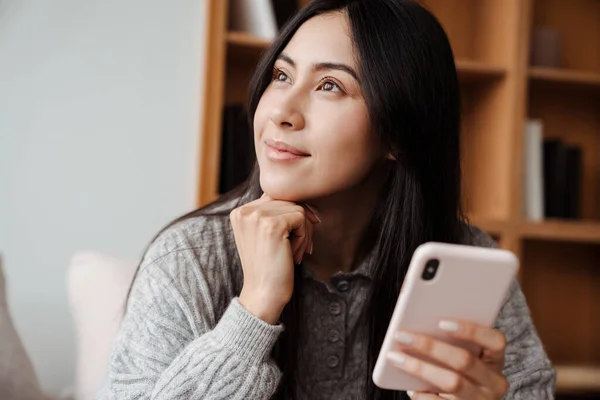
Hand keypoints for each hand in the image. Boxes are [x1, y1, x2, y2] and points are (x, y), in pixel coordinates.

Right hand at [231, 194, 319, 324]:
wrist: (263, 295)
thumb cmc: (269, 268)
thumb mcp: (264, 235)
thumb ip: (273, 213)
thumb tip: (303, 197)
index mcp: (240, 212)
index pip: (275, 197)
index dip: (291, 214)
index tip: (296, 236)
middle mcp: (244, 210)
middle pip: (287, 200)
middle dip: (300, 223)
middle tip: (300, 248)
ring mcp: (257, 216)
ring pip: (297, 208)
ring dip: (303, 231)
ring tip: (295, 252)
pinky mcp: (272, 225)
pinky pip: (301, 218)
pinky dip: (303, 237)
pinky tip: (293, 254)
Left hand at [387, 320, 508, 398]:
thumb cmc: (456, 370)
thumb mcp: (462, 353)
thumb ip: (446, 333)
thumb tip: (414, 304)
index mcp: (494, 360)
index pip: (495, 341)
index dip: (471, 330)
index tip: (441, 322)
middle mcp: (493, 382)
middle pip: (464, 360)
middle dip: (430, 345)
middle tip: (402, 335)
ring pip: (452, 382)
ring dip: (419, 368)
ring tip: (395, 357)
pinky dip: (421, 393)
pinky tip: (407, 385)